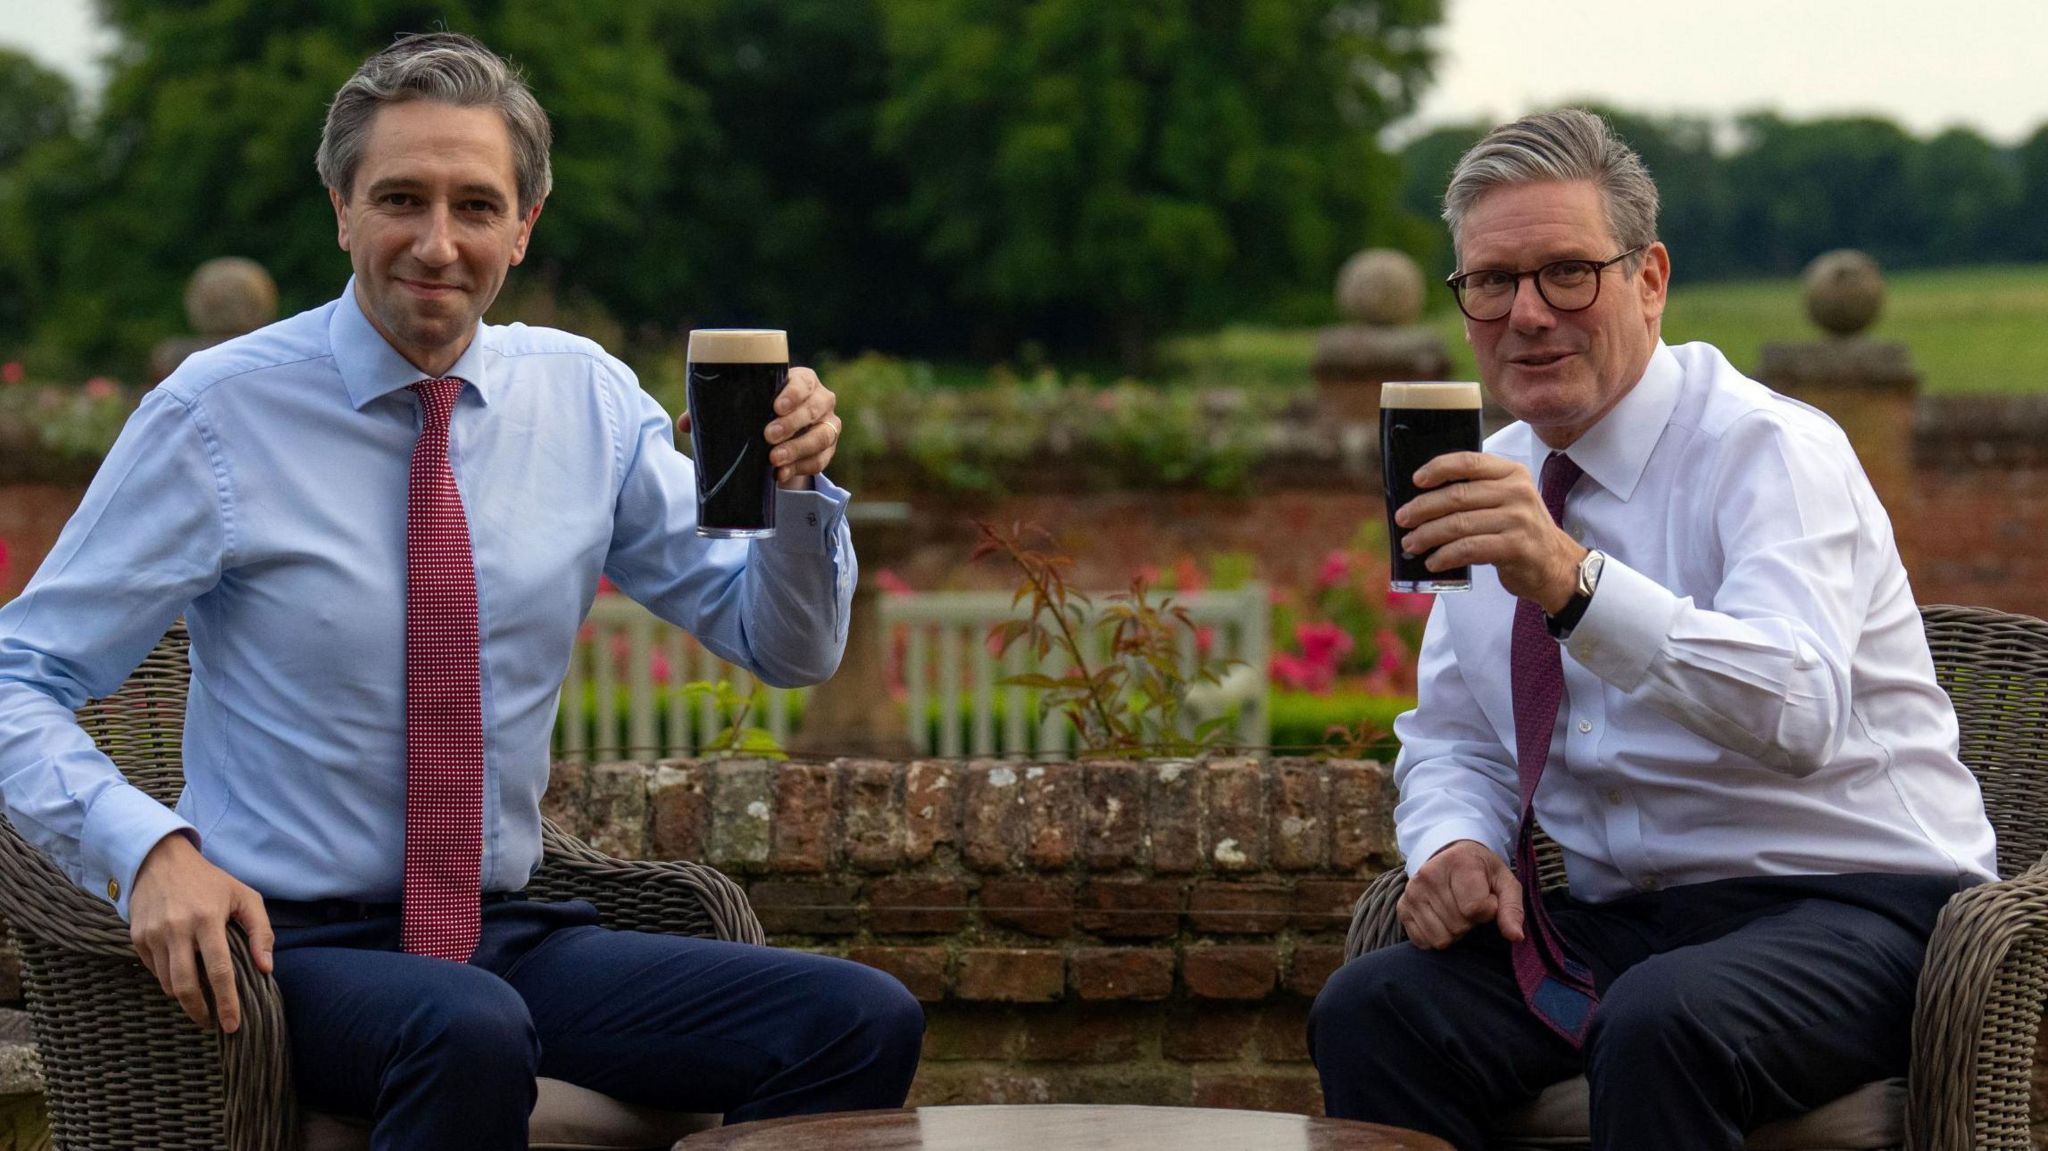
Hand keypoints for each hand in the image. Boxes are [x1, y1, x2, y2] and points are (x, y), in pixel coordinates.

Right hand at [128, 833, 273, 1031]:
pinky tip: (183, 977)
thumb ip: (260, 931)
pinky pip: (154, 971)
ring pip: (167, 982)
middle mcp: (177, 929)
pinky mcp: (137, 937)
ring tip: (202, 1003)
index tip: (232, 1025)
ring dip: (184, 998)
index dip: (226, 1002)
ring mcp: (153, 934)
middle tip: (213, 1023)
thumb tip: (266, 968)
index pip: (218, 970)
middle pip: (185, 985)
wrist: (160, 860)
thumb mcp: (244, 897)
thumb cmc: (210, 881)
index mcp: (207, 919)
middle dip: (200, 1011)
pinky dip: (168, 980)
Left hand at [676, 367, 840, 489]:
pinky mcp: (829, 450)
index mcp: (801, 381)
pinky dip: (802, 468)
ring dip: (798, 449)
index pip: (804, 381)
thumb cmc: (758, 414)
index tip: (775, 406)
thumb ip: (714, 412)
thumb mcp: (741, 409)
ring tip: (774, 461)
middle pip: (814, 408)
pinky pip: (821, 460)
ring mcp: (829, 425)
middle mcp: (820, 399)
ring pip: (821, 436)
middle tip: (767, 437)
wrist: (780, 439)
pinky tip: (782, 474)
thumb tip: (685, 423)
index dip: (793, 393)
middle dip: (791, 424)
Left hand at [1393, 451, 1585, 611]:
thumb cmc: (1519, 531)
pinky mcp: (1516, 547)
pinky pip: (1469, 549)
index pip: (1470, 462)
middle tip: (1402, 519)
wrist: (1556, 565)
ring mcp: (1519, 519)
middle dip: (1423, 508)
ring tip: (1411, 544)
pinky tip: (1433, 562)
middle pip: (1458, 496)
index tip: (1416, 480)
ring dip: (1428, 535)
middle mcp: (1517, 492)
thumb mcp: (1507, 501)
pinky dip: (1445, 556)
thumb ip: (1476, 492)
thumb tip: (1421, 499)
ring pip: (1459, 524)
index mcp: (1512, 473)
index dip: (1438, 468)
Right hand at [1397, 839, 1525, 949]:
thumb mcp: (1505, 882)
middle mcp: (1429, 875)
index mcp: (1458, 863)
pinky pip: (1423, 942)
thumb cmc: (1482, 872)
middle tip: (1469, 905)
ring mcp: (1412, 892)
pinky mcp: (1402, 907)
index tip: (1487, 899)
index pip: (1475, 909)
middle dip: (1470, 922)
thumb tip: (1516, 937)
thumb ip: (1512, 908)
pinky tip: (1441, 919)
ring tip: (1456, 911)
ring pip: (1441, 938)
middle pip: (1458, 925)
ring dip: (1454, 932)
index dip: (1487, 911)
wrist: (1450, 856)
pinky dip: (1436, 937)